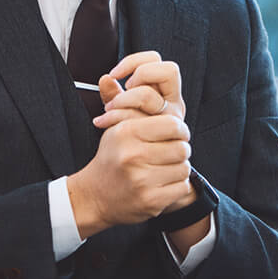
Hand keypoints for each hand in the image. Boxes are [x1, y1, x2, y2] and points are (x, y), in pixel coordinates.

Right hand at [67, 108, 191, 238]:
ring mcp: (141, 180)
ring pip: (184, 168)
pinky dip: (176, 186)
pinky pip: (181, 188)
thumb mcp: (113, 128)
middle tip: (170, 152)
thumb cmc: (110, 158)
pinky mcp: (151, 201)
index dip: (179, 129)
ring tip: (164, 168)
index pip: (173, 125)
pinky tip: (162, 183)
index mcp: (126, 132)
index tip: (176, 133)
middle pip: (182, 148)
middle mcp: (132, 155)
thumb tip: (107, 77)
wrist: (94, 197)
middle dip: (180, 149)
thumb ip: (121, 104)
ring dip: (178, 168)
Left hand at [93, 52, 184, 127]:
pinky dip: (116, 117)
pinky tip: (103, 123)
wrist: (139, 168)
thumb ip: (114, 94)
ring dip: (125, 98)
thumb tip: (104, 79)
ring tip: (110, 110)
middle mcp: (174, 104)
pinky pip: (141, 120)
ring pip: (151, 94)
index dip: (136, 62)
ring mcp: (172, 121)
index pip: (160, 62)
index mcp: (166, 93)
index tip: (116, 74)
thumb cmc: (131, 136)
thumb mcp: (122, 111)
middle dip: (137, 76)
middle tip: (122, 93)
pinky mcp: (165, 136)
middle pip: (167, 71)